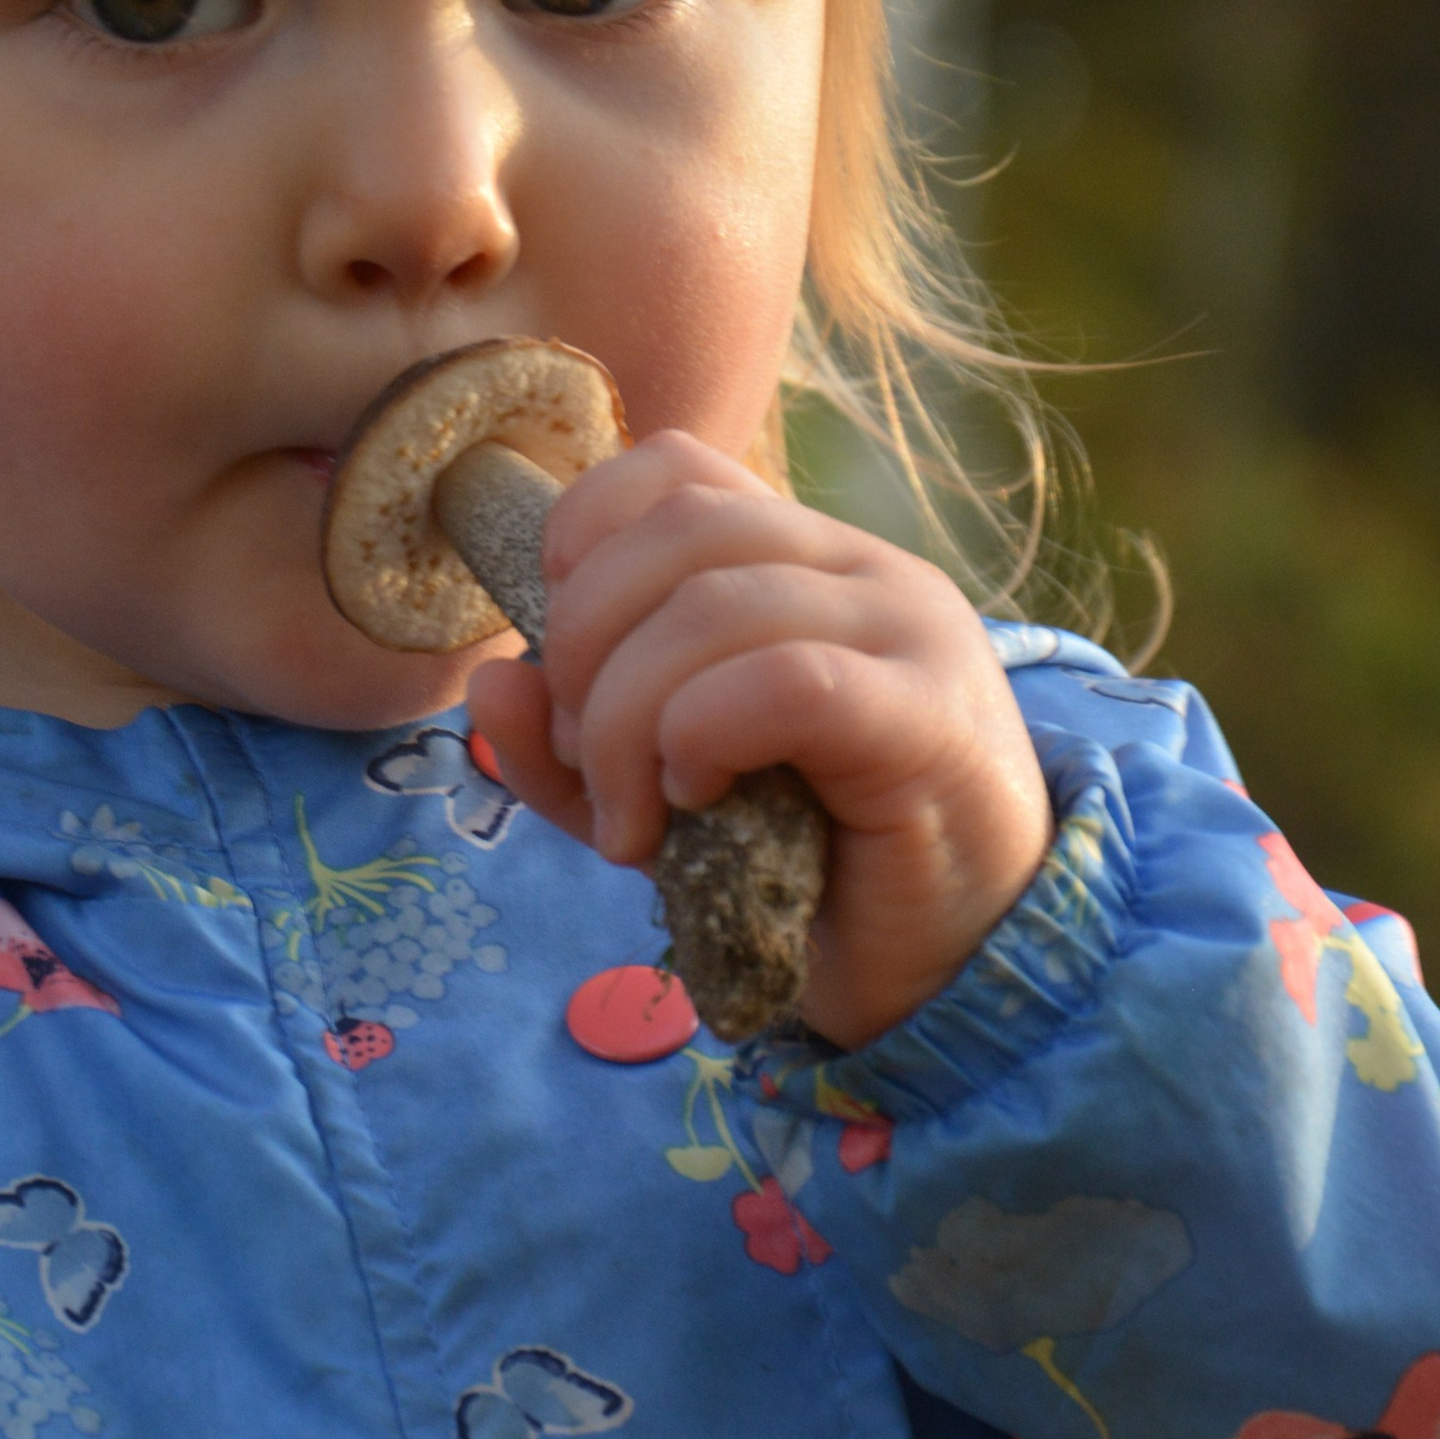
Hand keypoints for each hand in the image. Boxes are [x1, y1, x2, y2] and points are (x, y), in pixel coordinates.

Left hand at [469, 432, 1052, 1048]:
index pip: (672, 470)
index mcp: (801, 560)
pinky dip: (704, 734)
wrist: (952, 968)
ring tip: (634, 818)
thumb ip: (570, 748)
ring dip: (630, 717)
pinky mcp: (929, 717)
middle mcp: (861, 568)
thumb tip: (487, 683)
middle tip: (590, 764)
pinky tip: (697, 802)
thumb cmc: (810, 872)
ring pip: (715, 602)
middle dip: (584, 645)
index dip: (583, 541)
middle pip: (675, 529)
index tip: (563, 661)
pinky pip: (786, 679)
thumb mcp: (657, 805)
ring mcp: (906, 630)